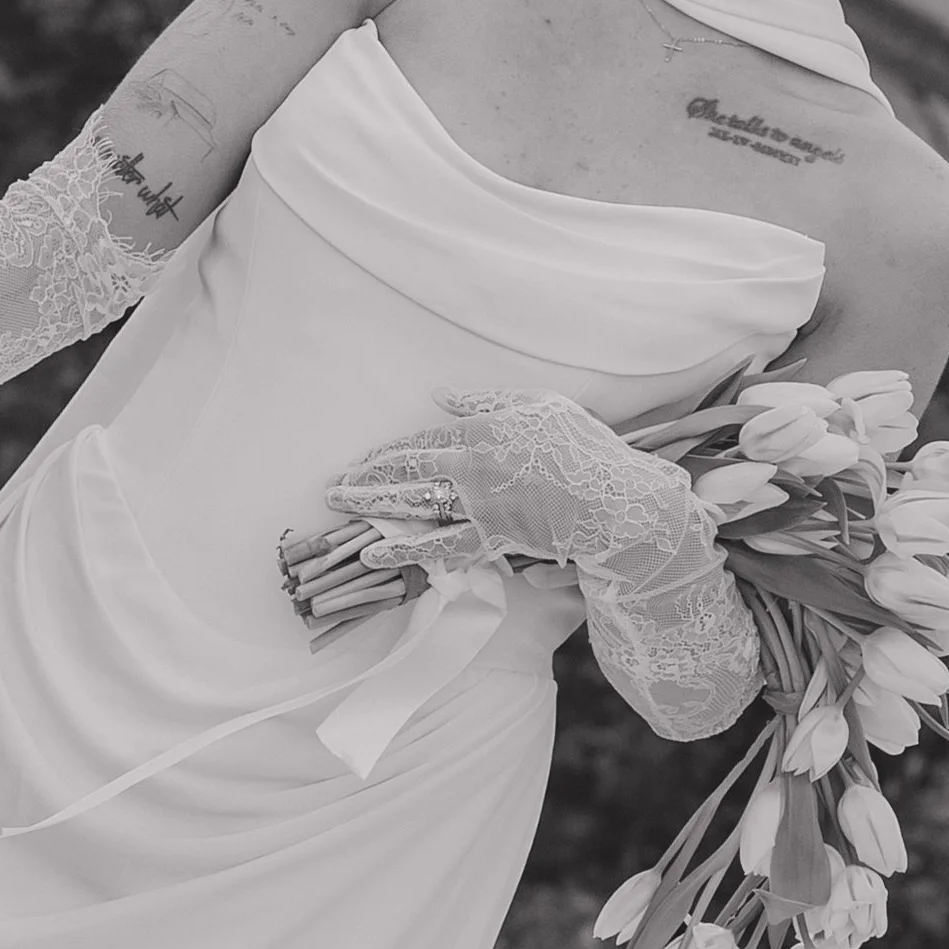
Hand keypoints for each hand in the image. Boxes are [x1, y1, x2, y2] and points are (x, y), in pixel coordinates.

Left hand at [332, 386, 696, 584]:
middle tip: (333, 488)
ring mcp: (478, 503)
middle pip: (406, 470)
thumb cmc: (583, 447)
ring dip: (373, 510)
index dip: (388, 453)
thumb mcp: (538, 406)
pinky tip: (376, 554)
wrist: (614, 498)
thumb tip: (443, 394)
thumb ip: (487, 400)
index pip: (422, 440)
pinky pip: (441, 546)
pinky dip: (407, 550)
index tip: (361, 462)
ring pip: (414, 506)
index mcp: (481, 429)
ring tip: (342, 516)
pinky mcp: (491, 537)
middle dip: (366, 479)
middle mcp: (471, 464)